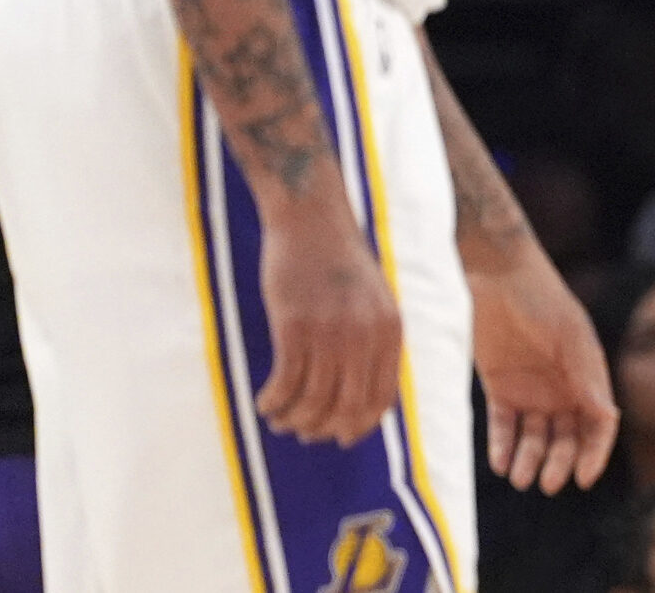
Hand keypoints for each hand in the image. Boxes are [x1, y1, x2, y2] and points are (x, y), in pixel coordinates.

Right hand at [256, 199, 401, 445]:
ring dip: (293, 419)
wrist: (313, 218)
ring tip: (278, 418)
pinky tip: (264, 402)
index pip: (380, 400)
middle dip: (321, 429)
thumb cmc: (338, 263)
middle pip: (346, 408)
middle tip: (300, 431)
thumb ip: (372, 342)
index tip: (336, 437)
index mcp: (389, 331)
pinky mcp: (294, 324)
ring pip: (313, 401)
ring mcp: (330, 330)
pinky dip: (274, 401)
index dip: (357, 427)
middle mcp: (365, 334)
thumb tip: (355, 398)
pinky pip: (285, 382)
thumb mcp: (372, 301)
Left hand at [474, 246, 618, 493]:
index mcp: (588, 376)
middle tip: (548, 483)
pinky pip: (503, 427)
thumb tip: (607, 417)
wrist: (496, 275)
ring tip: (519, 477)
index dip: (595, 453)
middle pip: (567, 438)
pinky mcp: (500, 389)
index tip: (583, 477)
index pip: (598, 424)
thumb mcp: (570, 335)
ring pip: (535, 439)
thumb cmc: (542, 298)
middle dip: (560, 463)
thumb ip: (587, 375)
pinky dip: (502, 446)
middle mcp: (562, 389)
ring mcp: (531, 391)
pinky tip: (500, 462)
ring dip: (530, 461)